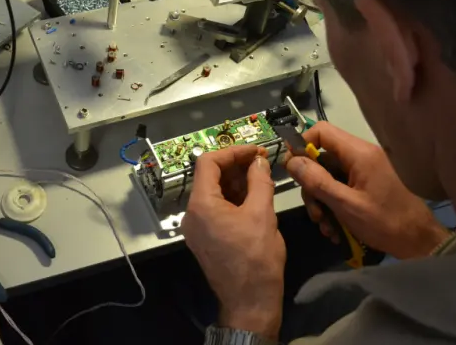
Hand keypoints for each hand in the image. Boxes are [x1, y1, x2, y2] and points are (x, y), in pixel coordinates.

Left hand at [182, 146, 284, 338]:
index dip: (233, 152)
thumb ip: (259, 181)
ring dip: (236, 183)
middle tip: (262, 163)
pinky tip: (254, 198)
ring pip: (214, 193)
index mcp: (201, 204)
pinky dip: (234, 199)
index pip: (209, 162)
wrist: (250, 303)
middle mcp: (192, 214)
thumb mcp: (262, 214)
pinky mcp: (205, 239)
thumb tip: (259, 161)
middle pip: (210, 177)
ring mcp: (197, 228)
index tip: (256, 151)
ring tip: (262, 180)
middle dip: (236, 167)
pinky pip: (216, 209)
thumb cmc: (256, 259)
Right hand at [285, 122, 449, 259]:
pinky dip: (334, 205)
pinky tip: (335, 228)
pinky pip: (341, 186)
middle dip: (312, 186)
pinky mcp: (369, 184)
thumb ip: (317, 181)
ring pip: (329, 176)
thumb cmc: (386, 222)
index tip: (292, 170)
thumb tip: (291, 161)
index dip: (302, 145)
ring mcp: (366, 170)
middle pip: (322, 158)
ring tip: (326, 227)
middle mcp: (362, 156)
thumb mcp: (346, 204)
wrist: (422, 244)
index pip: (321, 131)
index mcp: (359, 153)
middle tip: (315, 213)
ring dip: (322, 200)